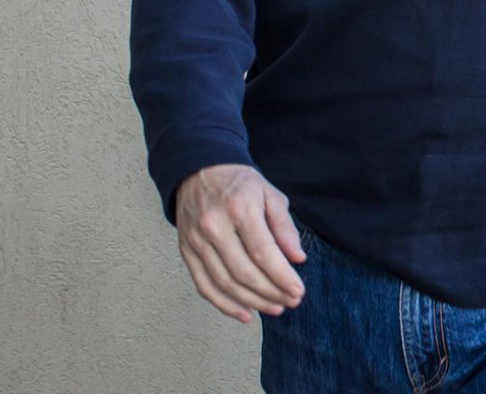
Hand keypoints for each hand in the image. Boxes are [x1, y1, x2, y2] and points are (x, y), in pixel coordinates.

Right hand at [173, 163, 305, 322]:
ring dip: (252, 302)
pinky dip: (224, 304)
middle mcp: (214, 226)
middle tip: (291, 302)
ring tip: (274, 308)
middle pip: (244, 272)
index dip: (282, 276)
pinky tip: (244, 313)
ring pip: (224, 282)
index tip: (299, 291)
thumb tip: (298, 258)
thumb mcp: (270, 195)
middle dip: (271, 292)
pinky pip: (204, 285)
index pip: (263, 252)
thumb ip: (284, 227)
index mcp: (240, 209)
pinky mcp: (186, 251)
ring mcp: (196, 241)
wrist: (199, 171)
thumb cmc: (241, 185)